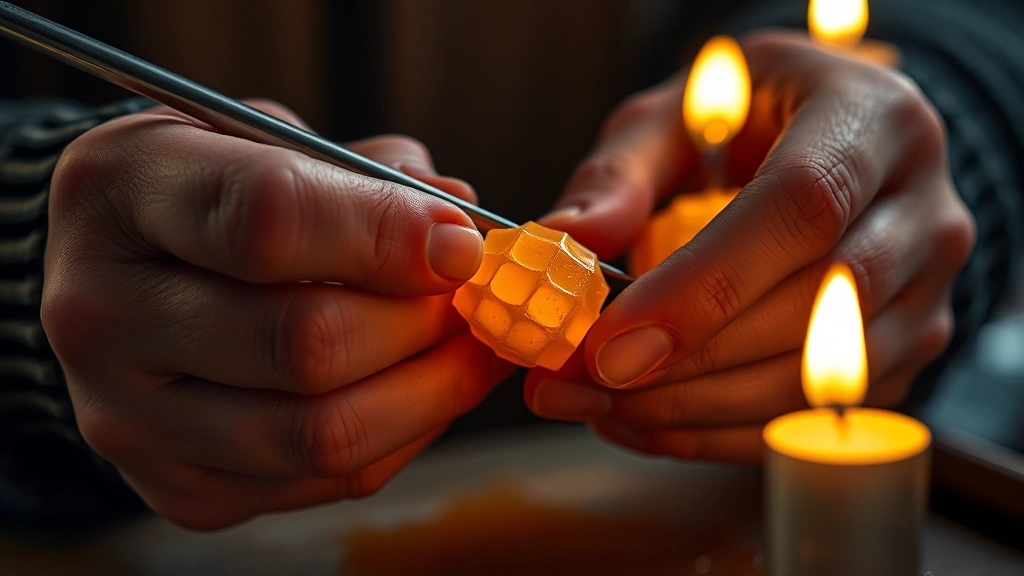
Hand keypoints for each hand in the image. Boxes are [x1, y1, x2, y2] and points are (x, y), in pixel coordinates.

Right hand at [42, 101, 511, 527]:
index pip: (268, 220)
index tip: (461, 244)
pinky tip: (420, 389)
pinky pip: (327, 481)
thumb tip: (460, 236)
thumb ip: (367, 174)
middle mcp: (101, 314)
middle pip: (305, 343)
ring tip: (467, 347)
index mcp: (120, 192)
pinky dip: (402, 436)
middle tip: (469, 298)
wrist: (129, 277)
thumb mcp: (272, 140)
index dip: (388, 234)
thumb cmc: (215, 194)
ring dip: (429, 390)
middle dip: (420, 322)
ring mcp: (129, 418)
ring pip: (323, 433)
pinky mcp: (179, 488)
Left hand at [524, 32, 974, 462]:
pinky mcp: (908, 354)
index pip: (801, 208)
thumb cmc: (753, 120)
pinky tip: (649, 423)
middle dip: (692, 363)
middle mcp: (922, 211)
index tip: (613, 344)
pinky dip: (725, 435)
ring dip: (702, 411)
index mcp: (868, 121)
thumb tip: (566, 240)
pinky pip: (819, 419)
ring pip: (824, 383)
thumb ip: (622, 173)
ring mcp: (928, 292)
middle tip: (585, 382)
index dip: (705, 286)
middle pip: (818, 309)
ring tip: (602, 405)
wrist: (836, 147)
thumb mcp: (678, 114)